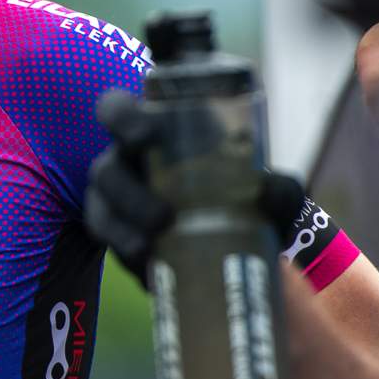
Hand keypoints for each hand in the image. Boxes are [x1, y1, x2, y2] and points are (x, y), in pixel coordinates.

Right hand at [84, 89, 307, 285]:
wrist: (235, 237)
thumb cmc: (241, 193)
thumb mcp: (266, 188)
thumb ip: (277, 189)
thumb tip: (267, 194)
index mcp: (151, 132)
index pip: (115, 110)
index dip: (119, 118)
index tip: (145, 136)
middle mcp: (125, 163)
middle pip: (103, 170)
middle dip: (128, 194)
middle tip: (164, 216)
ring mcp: (114, 203)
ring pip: (101, 213)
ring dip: (126, 232)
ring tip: (153, 248)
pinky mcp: (117, 240)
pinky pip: (111, 250)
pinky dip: (129, 260)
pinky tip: (151, 268)